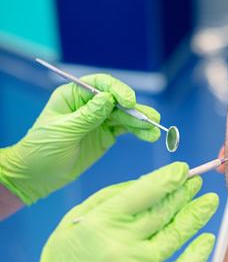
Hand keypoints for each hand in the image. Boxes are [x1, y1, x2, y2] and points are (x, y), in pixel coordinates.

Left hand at [0, 73, 160, 204]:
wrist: (37, 177)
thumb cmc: (41, 151)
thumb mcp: (63, 132)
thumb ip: (87, 116)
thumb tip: (108, 98)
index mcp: (73, 96)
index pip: (99, 84)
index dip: (116, 89)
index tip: (128, 101)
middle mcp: (89, 104)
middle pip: (118, 100)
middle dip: (135, 109)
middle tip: (150, 119)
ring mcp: (99, 120)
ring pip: (126, 115)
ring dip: (142, 121)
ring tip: (156, 129)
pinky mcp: (107, 134)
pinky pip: (127, 129)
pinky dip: (140, 132)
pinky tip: (151, 135)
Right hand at [34, 161, 218, 261]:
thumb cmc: (65, 255)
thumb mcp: (77, 217)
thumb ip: (111, 197)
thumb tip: (148, 182)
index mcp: (103, 221)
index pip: (145, 192)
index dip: (169, 178)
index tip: (183, 170)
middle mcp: (122, 242)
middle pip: (164, 211)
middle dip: (184, 193)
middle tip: (197, 182)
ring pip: (176, 235)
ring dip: (196, 215)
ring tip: (209, 201)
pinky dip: (197, 255)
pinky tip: (207, 240)